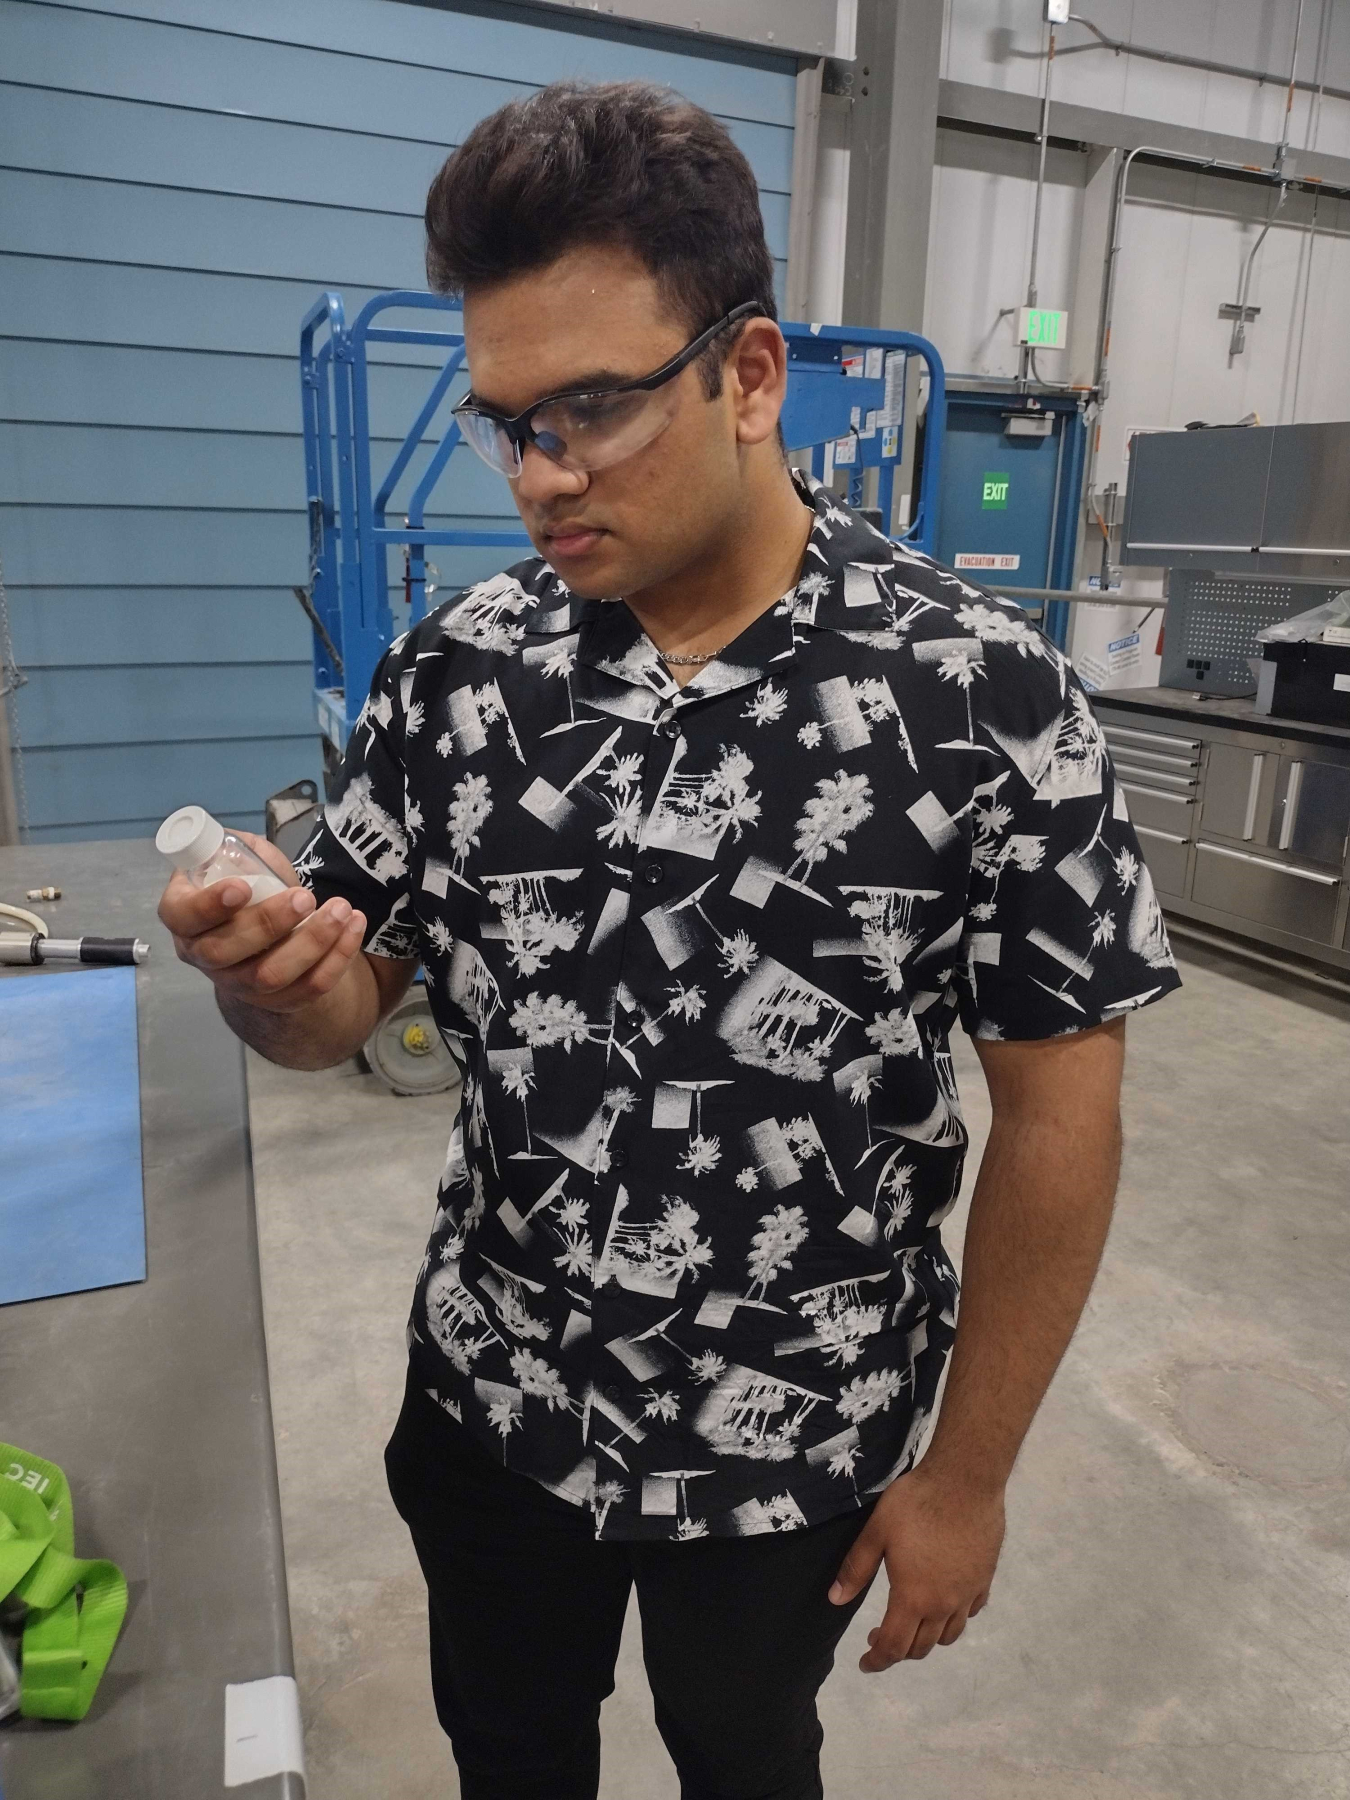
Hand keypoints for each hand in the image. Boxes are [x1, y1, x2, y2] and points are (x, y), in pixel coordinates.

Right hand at [158, 830, 366, 1013]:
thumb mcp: (238, 859)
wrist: (268, 933)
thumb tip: (245, 845)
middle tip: (305, 897)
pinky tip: (355, 927)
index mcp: (184, 917)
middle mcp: (203, 956)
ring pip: (271, 975)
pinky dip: (338, 958)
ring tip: (342, 910)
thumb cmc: (248, 887)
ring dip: (312, 942)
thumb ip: (238, 850)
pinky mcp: (278, 1001)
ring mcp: (239, 984)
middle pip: (226, 951)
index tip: (242, 887)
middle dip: (270, 923)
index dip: (208, 905)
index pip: (183, 917)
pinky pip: (309, 988)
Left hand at [828, 1463, 1003, 1670]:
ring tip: (911, 1622)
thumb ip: (856, 1569)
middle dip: (898, 1650)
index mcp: (913, 1597)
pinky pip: (970, 1612)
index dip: (878, 1660)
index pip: (894, 1647)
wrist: (965, 1480)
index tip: (865, 1663)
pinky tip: (945, 1602)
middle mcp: (944, 1605)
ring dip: (927, 1639)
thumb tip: (835, 1600)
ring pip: (949, 1635)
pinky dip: (954, 1618)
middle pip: (922, 1646)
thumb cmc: (916, 1503)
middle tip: (879, 1634)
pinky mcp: (985, 1578)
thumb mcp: (876, 1532)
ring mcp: (968, 1593)